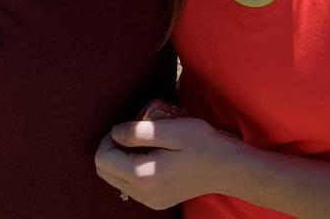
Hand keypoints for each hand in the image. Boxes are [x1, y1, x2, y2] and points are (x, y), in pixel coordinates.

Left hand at [94, 107, 242, 207]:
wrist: (226, 167)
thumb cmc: (201, 143)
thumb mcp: (171, 129)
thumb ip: (138, 132)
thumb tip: (114, 133)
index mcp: (144, 176)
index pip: (102, 160)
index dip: (107, 139)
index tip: (126, 127)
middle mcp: (144, 194)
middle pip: (104, 173)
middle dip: (110, 150)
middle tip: (130, 133)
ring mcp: (151, 201)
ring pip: (116, 180)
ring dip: (119, 160)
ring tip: (141, 143)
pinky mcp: (157, 201)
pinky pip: (130, 185)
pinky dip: (130, 169)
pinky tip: (148, 156)